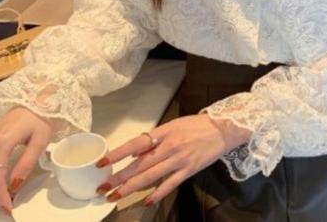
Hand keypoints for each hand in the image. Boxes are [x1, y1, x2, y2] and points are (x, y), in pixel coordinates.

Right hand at [0, 106, 57, 216]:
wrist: (36, 99)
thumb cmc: (41, 118)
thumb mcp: (40, 140)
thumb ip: (26, 163)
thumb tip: (14, 186)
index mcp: (3, 141)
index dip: (0, 194)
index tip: (7, 208)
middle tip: (4, 207)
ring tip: (3, 198)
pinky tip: (1, 185)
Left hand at [94, 114, 251, 205]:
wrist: (224, 128)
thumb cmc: (197, 125)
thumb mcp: (174, 125)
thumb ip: (156, 139)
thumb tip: (135, 154)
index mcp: (165, 132)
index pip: (136, 143)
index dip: (118, 153)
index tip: (102, 162)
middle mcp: (170, 146)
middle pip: (140, 164)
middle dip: (119, 177)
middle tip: (102, 188)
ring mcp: (180, 159)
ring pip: (151, 177)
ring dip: (131, 188)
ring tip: (116, 196)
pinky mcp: (189, 170)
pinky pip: (170, 184)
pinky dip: (157, 193)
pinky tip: (146, 201)